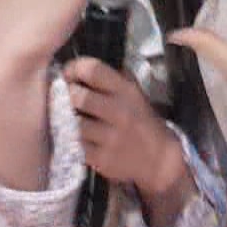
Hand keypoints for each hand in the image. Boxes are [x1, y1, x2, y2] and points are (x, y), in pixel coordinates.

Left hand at [63, 57, 186, 201]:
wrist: (159, 159)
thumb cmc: (143, 123)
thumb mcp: (136, 94)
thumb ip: (114, 79)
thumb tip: (83, 67)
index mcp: (127, 92)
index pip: (93, 70)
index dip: (74, 68)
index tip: (68, 73)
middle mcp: (119, 112)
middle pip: (78, 96)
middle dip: (69, 95)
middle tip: (68, 97)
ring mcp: (110, 137)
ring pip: (74, 123)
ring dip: (70, 120)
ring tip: (75, 119)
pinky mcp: (101, 159)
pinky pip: (76, 145)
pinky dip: (76, 141)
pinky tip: (83, 138)